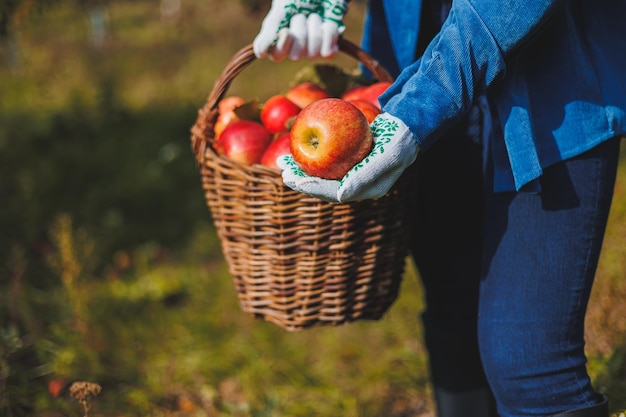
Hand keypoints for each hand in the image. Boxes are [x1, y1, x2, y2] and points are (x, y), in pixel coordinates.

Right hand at [253, 0, 347, 60]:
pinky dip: (329, 36)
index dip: (283, 45)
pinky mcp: (328, 49)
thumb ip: (271, 30)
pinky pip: (327, 53)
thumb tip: (261, 54)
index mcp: (279, 40)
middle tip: (302, 15)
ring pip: (312, 54)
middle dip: (301, 31)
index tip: (286, 30)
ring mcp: (311, 50)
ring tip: (315, 16)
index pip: (276, 56)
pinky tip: (327, 24)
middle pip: (296, 55)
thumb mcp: (282, 9)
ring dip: (315, 29)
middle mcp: (294, 49)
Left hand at [277, 113, 419, 201]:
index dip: (313, 187)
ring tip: (281, 162)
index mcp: (365, 190)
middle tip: (283, 172)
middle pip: (322, 185)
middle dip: (301, 180)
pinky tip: (293, 149)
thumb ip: (366, 175)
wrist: (407, 126)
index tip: (295, 180)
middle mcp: (356, 185)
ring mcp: (350, 173)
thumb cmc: (399, 140)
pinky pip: (323, 161)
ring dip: (300, 168)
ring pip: (319, 173)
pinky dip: (308, 155)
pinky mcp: (346, 161)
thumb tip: (342, 194)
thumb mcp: (388, 156)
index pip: (334, 193)